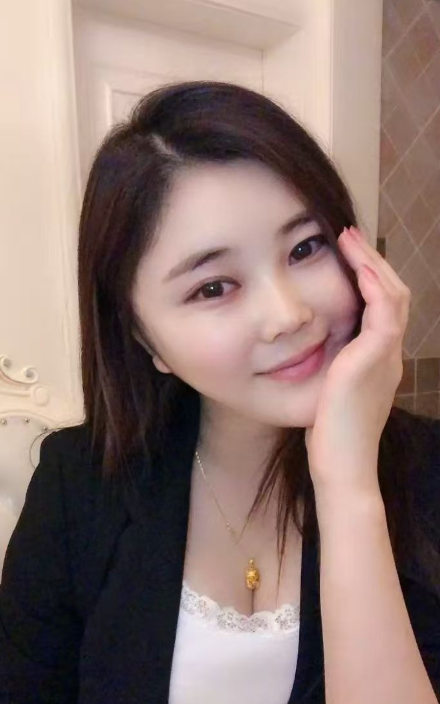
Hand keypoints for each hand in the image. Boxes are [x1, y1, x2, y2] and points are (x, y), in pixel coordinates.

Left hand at [305, 226, 410, 489]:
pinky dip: (373, 285)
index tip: (348, 258)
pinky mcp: (376, 360)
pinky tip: (357, 266)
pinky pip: (384, 312)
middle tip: (350, 237)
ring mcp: (387, 357)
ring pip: (394, 296)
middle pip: (394, 295)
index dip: (370, 280)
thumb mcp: (331, 396)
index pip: (383, 310)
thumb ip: (329, 372)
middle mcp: (389, 356)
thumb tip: (310, 355)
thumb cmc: (331, 438)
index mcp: (380, 363)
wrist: (343, 466)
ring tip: (350, 239)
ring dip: (372, 264)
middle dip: (372, 262)